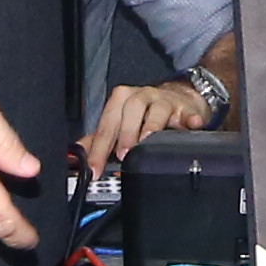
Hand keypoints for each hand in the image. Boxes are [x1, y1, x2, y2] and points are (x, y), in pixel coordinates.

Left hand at [82, 77, 210, 171]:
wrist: (179, 98)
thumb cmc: (145, 113)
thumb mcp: (119, 122)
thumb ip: (98, 139)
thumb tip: (74, 157)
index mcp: (122, 100)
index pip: (107, 124)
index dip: (98, 148)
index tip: (94, 169)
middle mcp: (142, 97)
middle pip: (131, 111)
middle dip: (125, 133)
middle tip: (122, 154)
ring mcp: (165, 102)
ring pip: (157, 110)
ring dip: (151, 126)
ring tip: (147, 141)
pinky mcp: (187, 109)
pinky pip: (189, 114)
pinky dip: (190, 121)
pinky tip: (191, 126)